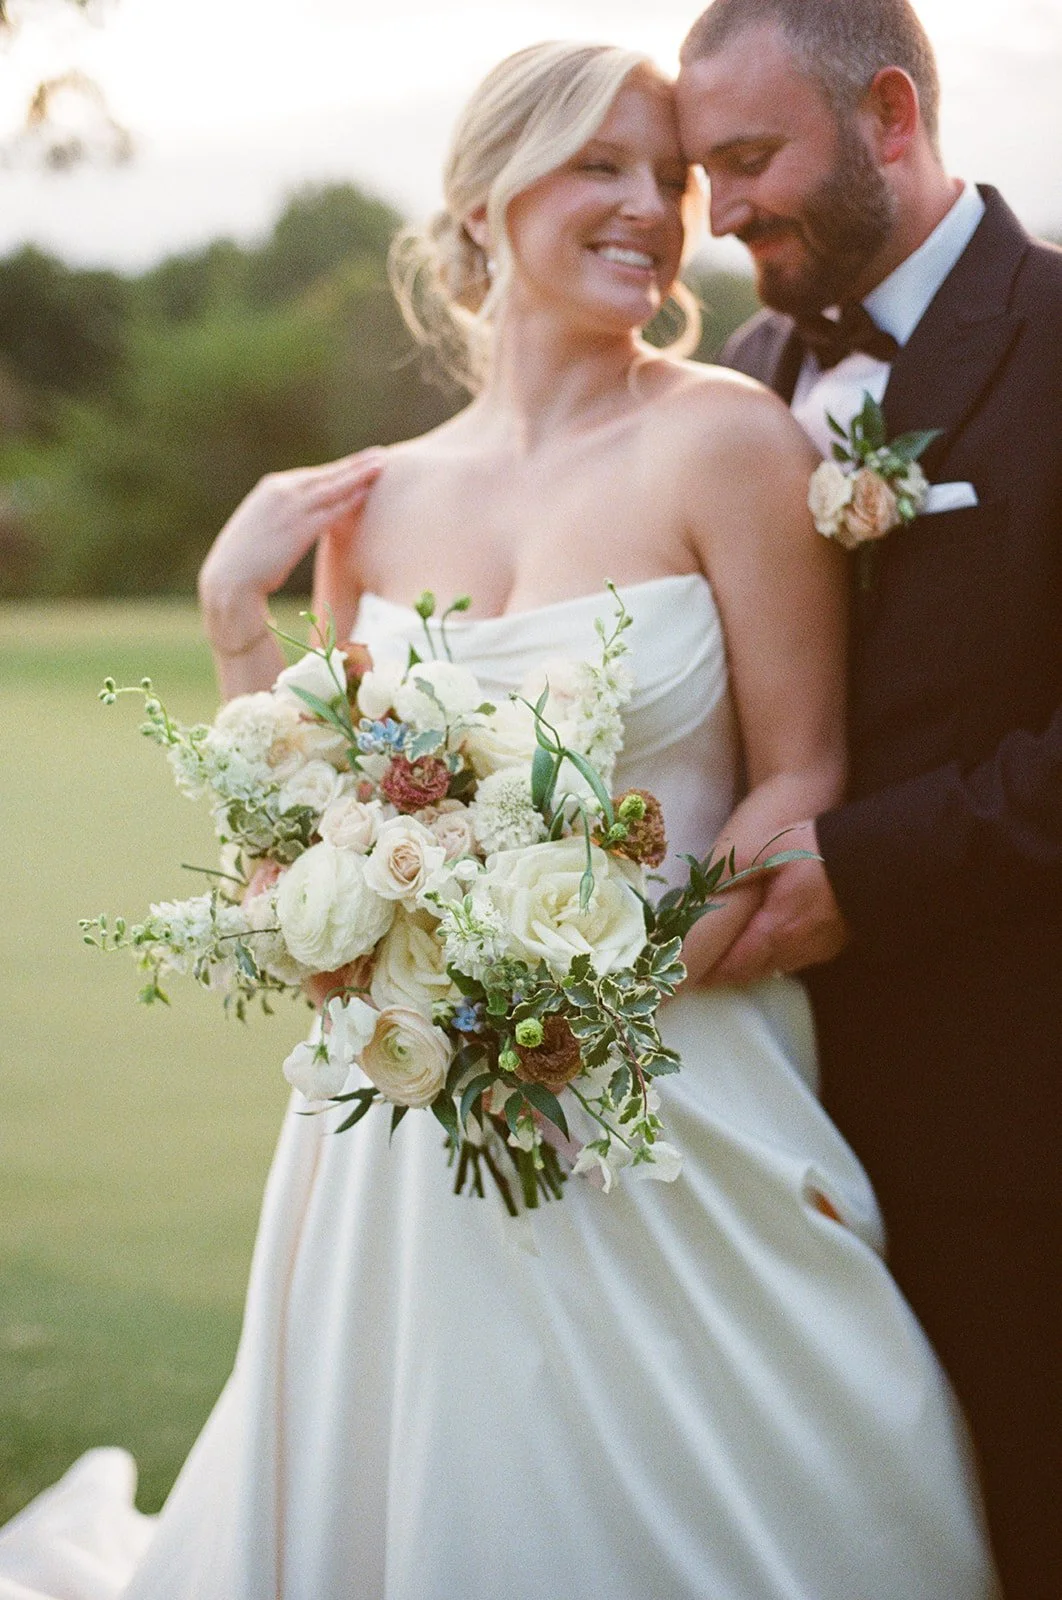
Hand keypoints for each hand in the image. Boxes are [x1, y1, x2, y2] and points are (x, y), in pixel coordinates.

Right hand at [198, 447, 386, 646]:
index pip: (312, 476)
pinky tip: (367, 493)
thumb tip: (295, 523)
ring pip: (332, 487)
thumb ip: (281, 517)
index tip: (358, 462)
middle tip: (380, 454)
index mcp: (271, 489)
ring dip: (359, 476)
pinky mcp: (298, 529)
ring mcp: (290, 509)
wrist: (229, 579)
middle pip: (326, 474)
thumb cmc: (245, 562)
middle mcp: (281, 492)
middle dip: (355, 464)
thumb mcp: (262, 528)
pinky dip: (350, 500)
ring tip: (381, 465)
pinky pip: (330, 510)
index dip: (338, 469)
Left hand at [703, 820, 848, 985]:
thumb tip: (702, 883)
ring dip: (752, 967)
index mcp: (776, 929)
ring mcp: (819, 947)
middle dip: (728, 973)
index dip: (712, 973)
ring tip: (731, 962)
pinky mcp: (836, 942)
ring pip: (776, 966)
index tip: (690, 977)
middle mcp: (796, 947)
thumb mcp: (772, 847)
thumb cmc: (823, 851)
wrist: (883, 859)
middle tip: (703, 972)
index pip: (735, 964)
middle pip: (753, 970)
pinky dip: (777, 957)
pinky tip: (771, 946)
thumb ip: (735, 866)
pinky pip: (798, 958)